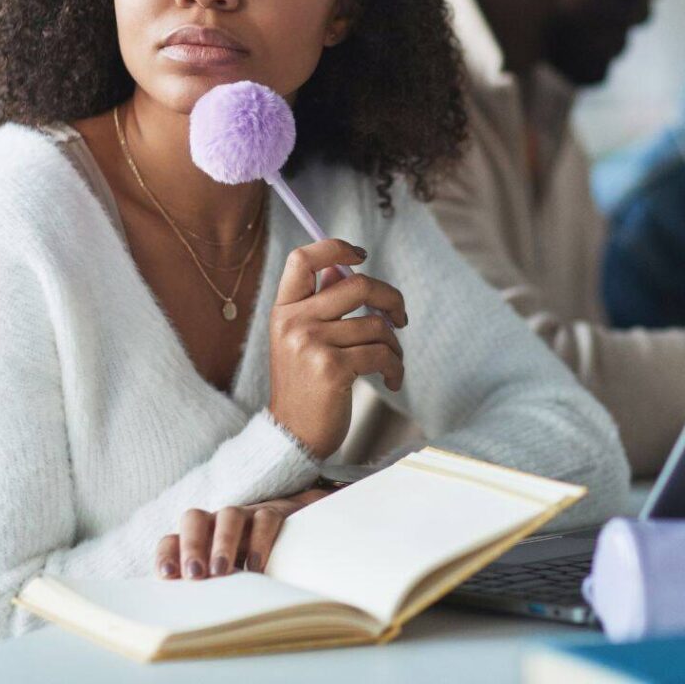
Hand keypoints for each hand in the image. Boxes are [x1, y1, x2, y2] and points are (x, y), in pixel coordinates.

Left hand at [156, 489, 330, 579]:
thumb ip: (208, 589)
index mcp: (198, 540)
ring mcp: (244, 516)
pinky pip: (264, 519)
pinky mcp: (272, 514)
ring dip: (223, 542)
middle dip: (191, 545)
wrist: (288, 530)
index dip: (167, 554)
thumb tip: (194, 618)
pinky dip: (259, 541)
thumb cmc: (245, 563)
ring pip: (229, 515)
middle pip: (194, 519)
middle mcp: (216, 524)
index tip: (167, 576)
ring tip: (222, 572)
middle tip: (195, 574)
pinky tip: (256, 566)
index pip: (171, 539)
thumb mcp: (223, 578)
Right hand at [268, 238, 405, 459]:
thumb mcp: (301, 339)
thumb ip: (320, 302)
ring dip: (395, 344)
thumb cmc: (305, 386)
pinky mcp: (332, 368)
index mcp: (284, 309)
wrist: (293, 437)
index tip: (361, 255)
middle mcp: (294, 322)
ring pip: (376, 324)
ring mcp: (311, 344)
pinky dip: (395, 367)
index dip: (335, 247)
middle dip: (391, 297)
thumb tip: (344, 267)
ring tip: (392, 362)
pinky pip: (382, 353)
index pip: (303, 258)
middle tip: (401, 316)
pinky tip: (391, 380)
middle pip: (357, 283)